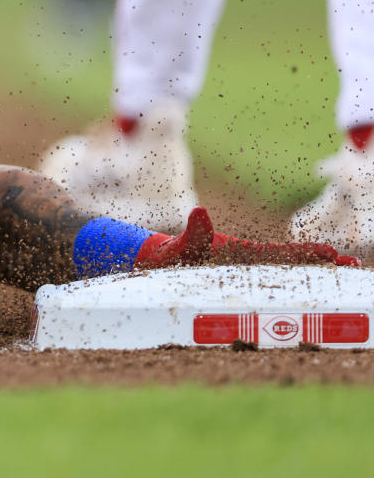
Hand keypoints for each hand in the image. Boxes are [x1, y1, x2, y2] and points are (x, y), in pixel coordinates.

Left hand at [134, 207, 360, 268]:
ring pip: (282, 274)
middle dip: (321, 264)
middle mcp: (246, 259)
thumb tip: (199, 211)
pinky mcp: (235, 281)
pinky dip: (289, 288)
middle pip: (290, 262)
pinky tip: (304, 296)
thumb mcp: (181, 245)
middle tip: (353, 265)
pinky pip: (267, 286)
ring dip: (310, 276)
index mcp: (240, 251)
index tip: (332, 254)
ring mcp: (242, 271)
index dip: (305, 254)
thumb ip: (192, 232)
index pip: (279, 253)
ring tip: (342, 276)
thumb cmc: (168, 255)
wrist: (156, 261)